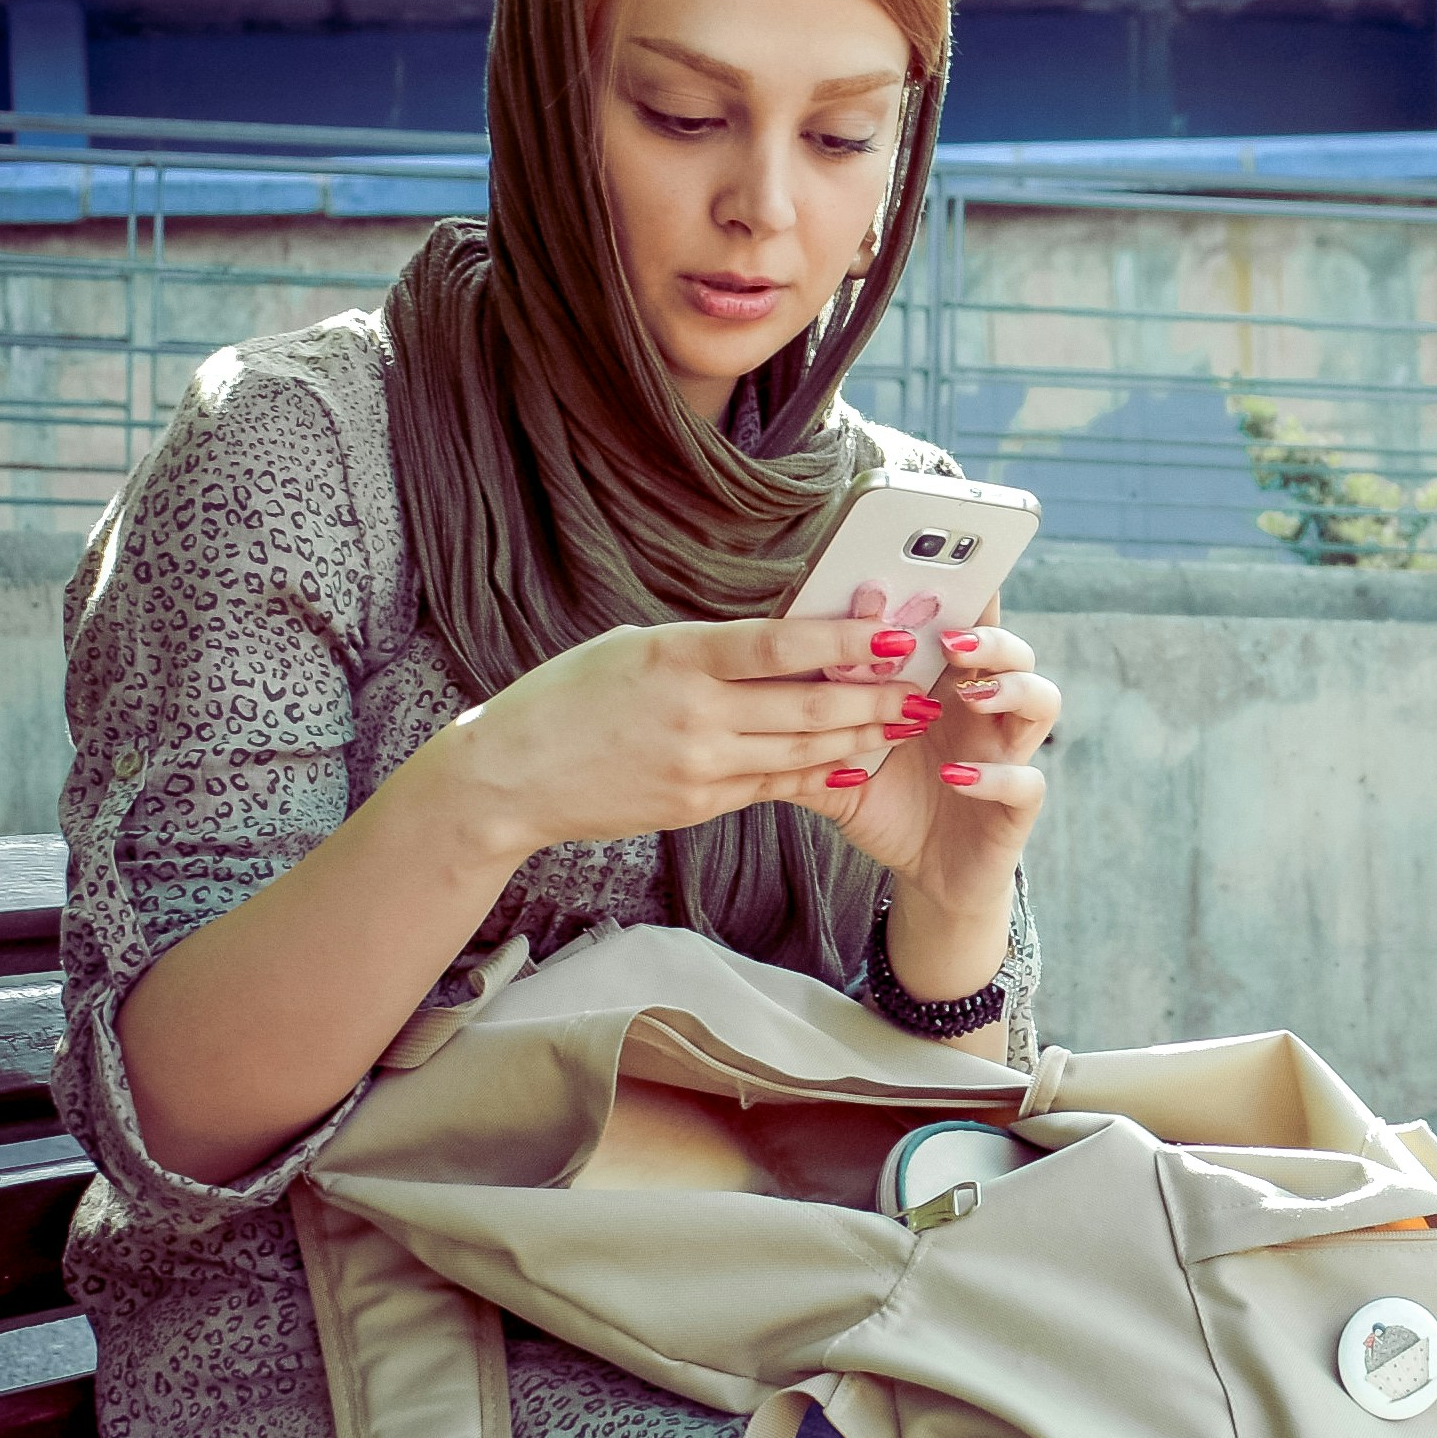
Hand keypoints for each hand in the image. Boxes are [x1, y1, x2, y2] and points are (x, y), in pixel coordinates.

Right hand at [429, 615, 908, 862]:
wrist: (512, 776)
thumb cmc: (569, 696)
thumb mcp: (635, 648)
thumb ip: (705, 649)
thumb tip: (777, 641)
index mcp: (678, 657)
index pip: (780, 644)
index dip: (844, 638)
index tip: (891, 632)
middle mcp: (697, 714)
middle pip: (807, 704)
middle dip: (874, 697)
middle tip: (923, 688)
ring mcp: (700, 767)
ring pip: (802, 749)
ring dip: (860, 736)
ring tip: (903, 724)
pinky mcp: (698, 805)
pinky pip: (774, 785)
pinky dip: (819, 772)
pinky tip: (854, 762)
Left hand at [815, 609, 1059, 940]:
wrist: (926, 876)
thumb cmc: (889, 805)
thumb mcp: (842, 762)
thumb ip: (814, 727)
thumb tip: (760, 689)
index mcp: (945, 686)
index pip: (961, 626)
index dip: (954, 598)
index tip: (922, 576)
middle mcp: (985, 711)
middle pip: (1014, 650)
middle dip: (989, 636)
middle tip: (949, 638)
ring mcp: (1008, 753)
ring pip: (1041, 700)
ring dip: (1010, 689)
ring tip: (969, 695)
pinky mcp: (1018, 805)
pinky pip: (1025, 781)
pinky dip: (993, 776)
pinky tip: (955, 776)